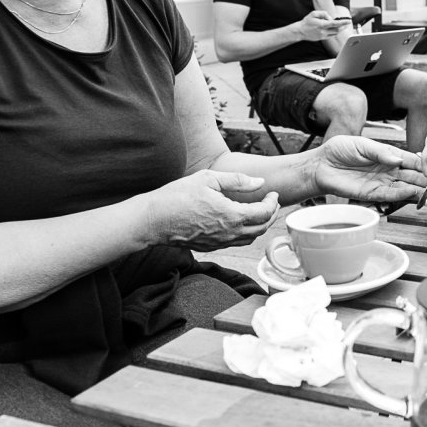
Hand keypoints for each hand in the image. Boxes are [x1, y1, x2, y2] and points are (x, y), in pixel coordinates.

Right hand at [143, 170, 278, 251]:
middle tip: (271, 203)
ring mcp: (220, 243)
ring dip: (260, 226)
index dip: (273, 203)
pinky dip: (246, 233)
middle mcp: (230, 233)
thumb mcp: (208, 179)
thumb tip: (260, 183)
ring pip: (250, 238)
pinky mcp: (211, 247)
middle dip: (271, 215)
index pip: (265, 213)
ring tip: (260, 212)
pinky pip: (236, 243)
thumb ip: (237, 181)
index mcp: (232, 215)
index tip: (273, 194)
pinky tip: (241, 222)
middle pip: (262, 228)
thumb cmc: (178, 196)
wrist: (153, 220)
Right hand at [297, 10, 344, 41]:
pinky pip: (331, 36)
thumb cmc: (307, 21)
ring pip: (335, 33)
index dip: (343, 22)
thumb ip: (323, 13)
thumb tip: (330, 18)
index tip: (348, 21)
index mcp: (322, 25)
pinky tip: (335, 29)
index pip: (335, 24)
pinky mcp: (322, 39)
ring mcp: (323, 36)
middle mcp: (323, 31)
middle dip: (343, 26)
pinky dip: (334, 32)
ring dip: (339, 29)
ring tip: (342, 25)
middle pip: (337, 29)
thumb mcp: (314, 13)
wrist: (300, 31)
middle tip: (347, 23)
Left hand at [314, 136, 426, 202]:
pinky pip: (389, 195)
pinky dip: (401, 195)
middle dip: (426, 181)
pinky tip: (412, 194)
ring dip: (418, 190)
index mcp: (387, 156)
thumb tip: (397, 159)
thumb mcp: (362, 145)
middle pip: (411, 176)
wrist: (320, 165)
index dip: (423, 165)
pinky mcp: (371, 194)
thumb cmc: (339, 150)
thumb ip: (380, 152)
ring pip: (404, 188)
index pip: (410, 161)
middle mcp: (387, 170)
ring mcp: (380, 183)